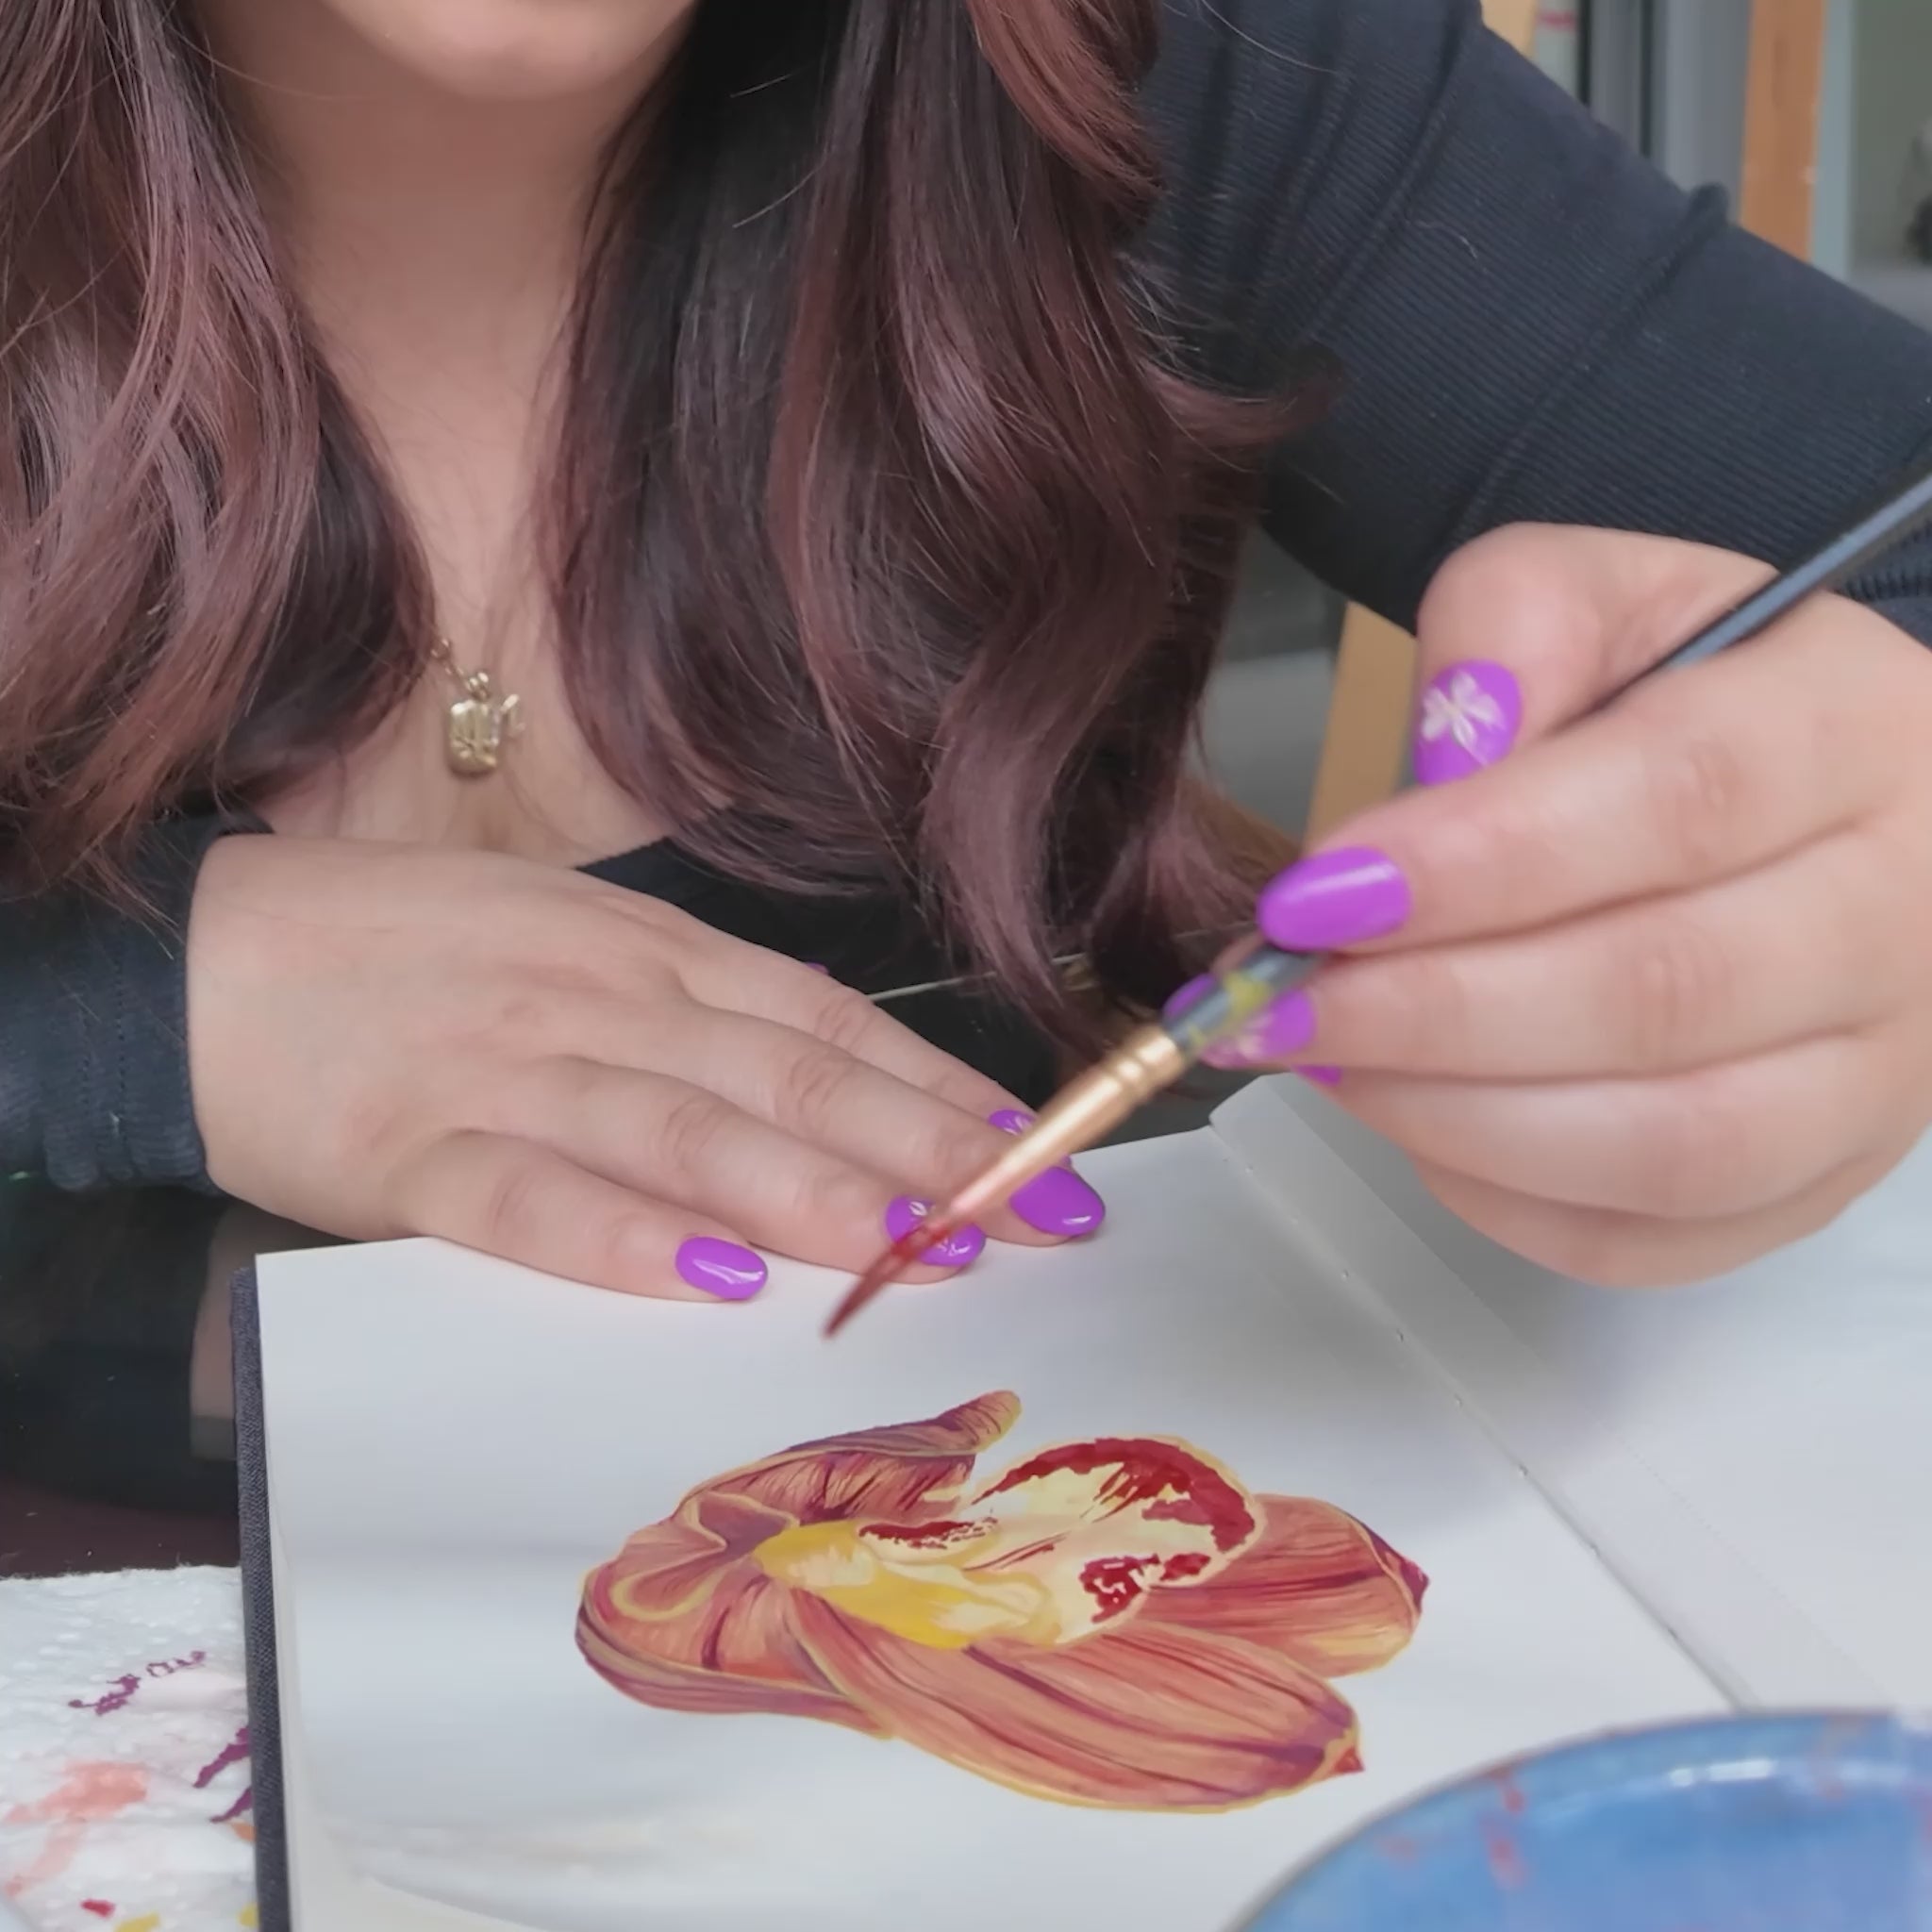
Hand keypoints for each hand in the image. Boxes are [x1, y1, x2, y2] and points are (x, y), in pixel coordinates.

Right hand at [186, 838, 1101, 1299]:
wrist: (215, 958)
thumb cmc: (418, 954)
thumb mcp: (578, 946)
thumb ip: (697, 1011)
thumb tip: (836, 1083)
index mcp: (649, 951)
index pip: (826, 1023)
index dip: (939, 1089)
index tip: (1039, 1154)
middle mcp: (602, 1002)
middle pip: (784, 1077)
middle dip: (917, 1153)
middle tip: (1030, 1222)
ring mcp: (508, 1073)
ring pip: (681, 1131)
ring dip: (805, 1190)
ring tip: (910, 1251)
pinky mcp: (411, 1153)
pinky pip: (526, 1199)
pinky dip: (618, 1239)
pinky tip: (704, 1281)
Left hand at [1226, 524, 1931, 1284]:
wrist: (1805, 797)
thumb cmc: (1680, 694)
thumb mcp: (1600, 596)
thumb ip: (1515, 626)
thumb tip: (1448, 754)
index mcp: (1855, 727)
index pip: (1678, 798)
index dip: (1478, 862)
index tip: (1315, 895)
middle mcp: (1903, 911)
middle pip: (1666, 991)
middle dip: (1432, 1009)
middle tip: (1279, 999)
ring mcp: (1880, 1070)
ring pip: (1671, 1143)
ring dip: (1455, 1115)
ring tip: (1324, 1056)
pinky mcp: (1820, 1177)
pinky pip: (1655, 1236)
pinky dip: (1504, 1200)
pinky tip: (1410, 1118)